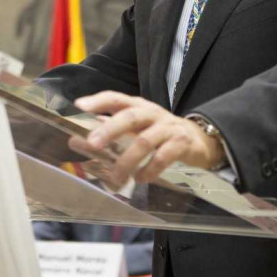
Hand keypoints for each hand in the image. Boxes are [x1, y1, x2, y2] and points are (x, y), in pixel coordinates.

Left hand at [71, 91, 224, 185]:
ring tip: (116, 176)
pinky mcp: (182, 144)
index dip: (98, 100)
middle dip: (110, 130)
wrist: (200, 139)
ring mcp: (168, 127)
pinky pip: (163, 157)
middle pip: (130, 117)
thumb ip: (108, 131)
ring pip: (145, 141)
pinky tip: (140, 179)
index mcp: (138, 106)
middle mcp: (152, 113)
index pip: (116, 98)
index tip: (80, 106)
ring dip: (127, 160)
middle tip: (93, 144)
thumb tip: (76, 139)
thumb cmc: (160, 132)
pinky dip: (149, 170)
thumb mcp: (136, 127)